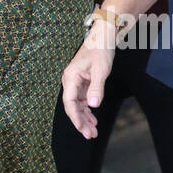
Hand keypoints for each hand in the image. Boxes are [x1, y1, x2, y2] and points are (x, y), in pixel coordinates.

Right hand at [61, 22, 116, 136]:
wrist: (103, 37)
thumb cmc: (101, 50)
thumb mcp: (101, 70)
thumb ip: (97, 88)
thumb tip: (93, 105)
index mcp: (71, 77)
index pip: (69, 102)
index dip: (75, 117)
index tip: (83, 129)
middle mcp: (70, 81)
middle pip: (72, 106)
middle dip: (81, 122)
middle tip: (90, 135)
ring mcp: (76, 83)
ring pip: (78, 106)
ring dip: (85, 119)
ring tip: (93, 132)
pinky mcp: (83, 83)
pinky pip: (83, 101)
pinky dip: (88, 111)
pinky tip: (93, 120)